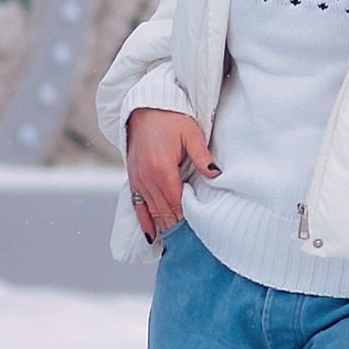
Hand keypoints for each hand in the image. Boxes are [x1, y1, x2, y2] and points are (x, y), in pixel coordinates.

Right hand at [126, 106, 216, 244]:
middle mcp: (146, 178)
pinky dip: (145, 221)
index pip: (176, 201)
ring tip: (178, 240)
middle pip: (164, 209)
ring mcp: (137, 179)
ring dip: (164, 224)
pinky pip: (136, 206)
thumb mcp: (192, 133)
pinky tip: (151, 236)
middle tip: (192, 239)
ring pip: (152, 210)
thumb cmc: (171, 118)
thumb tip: (215, 175)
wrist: (145, 108)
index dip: (188, 215)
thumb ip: (202, 157)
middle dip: (178, 224)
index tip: (200, 227)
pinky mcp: (132, 179)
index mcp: (162, 168)